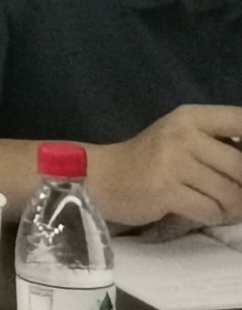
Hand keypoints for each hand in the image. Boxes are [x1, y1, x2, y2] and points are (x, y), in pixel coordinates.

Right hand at [93, 110, 241, 230]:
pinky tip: (198, 210)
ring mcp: (171, 162)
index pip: (240, 120)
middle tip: (234, 197)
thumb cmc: (153, 160)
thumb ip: (221, 144)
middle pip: (241, 168)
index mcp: (190, 117)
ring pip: (230, 194)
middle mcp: (181, 135)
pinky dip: (211, 217)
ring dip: (230, 209)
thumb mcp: (184, 139)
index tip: (239, 166)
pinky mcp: (164, 190)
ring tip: (215, 205)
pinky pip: (211, 211)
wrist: (105, 176)